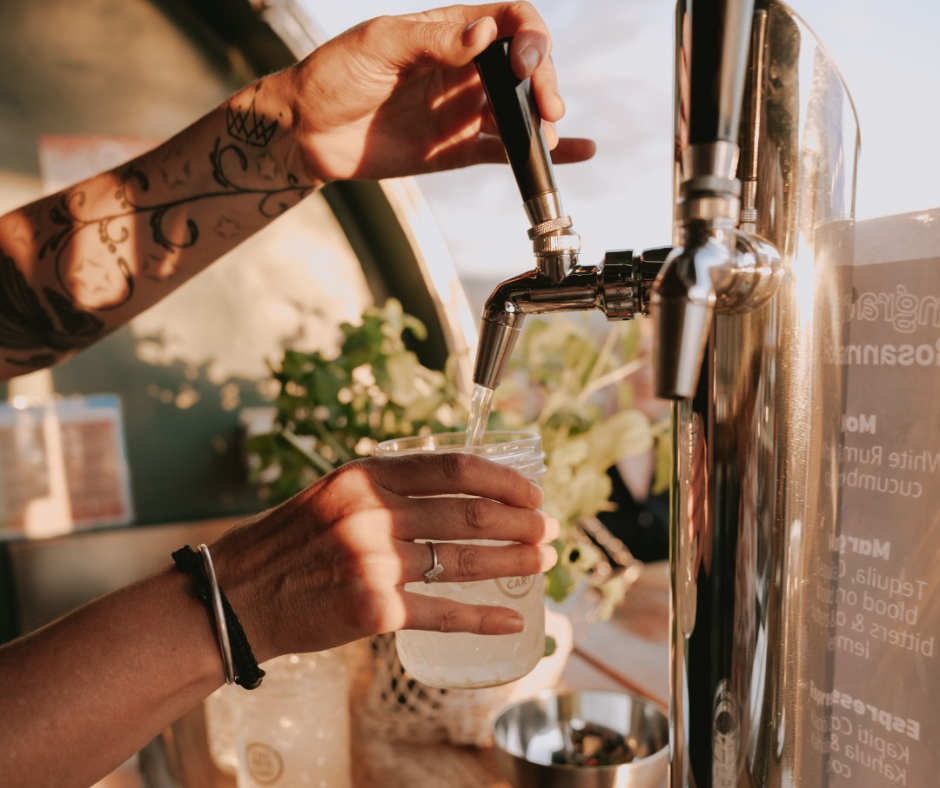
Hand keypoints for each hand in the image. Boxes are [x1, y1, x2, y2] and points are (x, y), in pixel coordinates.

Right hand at [211, 452, 558, 660]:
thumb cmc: (289, 542)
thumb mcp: (334, 493)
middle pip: (468, 514)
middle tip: (548, 529)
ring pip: (462, 562)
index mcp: (366, 477)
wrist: (239, 596)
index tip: (531, 492)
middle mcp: (372, 515)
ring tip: (542, 563)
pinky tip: (508, 620)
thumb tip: (456, 487)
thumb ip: (389, 487)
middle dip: (520, 522)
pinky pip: (440, 613)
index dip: (502, 480)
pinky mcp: (372, 610)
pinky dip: (480, 618)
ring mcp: (373, 564)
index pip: (453, 468)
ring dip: (513, 563)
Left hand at [284, 2, 595, 180]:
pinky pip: (504, 150)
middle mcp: (465, 69)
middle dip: (544, 83)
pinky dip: (535, 154)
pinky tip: (571, 153)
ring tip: (548, 139)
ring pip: (519, 112)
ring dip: (543, 122)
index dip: (531, 36)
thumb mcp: (378, 47)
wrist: (306, 131)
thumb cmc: (332, 76)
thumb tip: (485, 34)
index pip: (511, 21)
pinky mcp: (457, 149)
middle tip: (547, 109)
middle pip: (525, 68)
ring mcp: (463, 110)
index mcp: (450, 32)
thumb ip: (433, 42)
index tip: (528, 64)